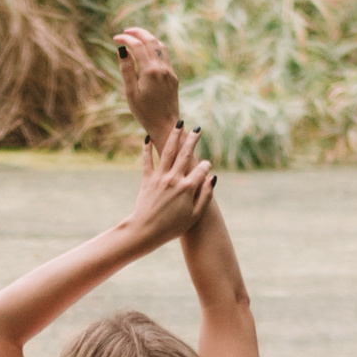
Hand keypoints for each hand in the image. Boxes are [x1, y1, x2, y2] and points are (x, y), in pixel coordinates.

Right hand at [114, 25, 181, 140]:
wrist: (166, 125)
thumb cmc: (144, 113)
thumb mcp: (131, 92)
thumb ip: (127, 70)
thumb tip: (122, 50)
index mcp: (150, 71)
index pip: (137, 46)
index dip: (126, 39)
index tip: (115, 38)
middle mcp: (162, 68)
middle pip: (151, 41)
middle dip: (138, 33)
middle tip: (126, 31)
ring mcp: (169, 72)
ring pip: (160, 46)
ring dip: (148, 38)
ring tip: (136, 37)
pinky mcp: (173, 77)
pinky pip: (165, 55)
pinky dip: (155, 47)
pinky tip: (148, 50)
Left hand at [124, 119, 213, 247]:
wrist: (145, 231)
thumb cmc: (172, 228)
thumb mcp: (194, 216)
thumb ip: (205, 196)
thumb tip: (212, 178)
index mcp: (187, 188)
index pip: (201, 169)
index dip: (206, 166)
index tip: (207, 166)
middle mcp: (174, 179)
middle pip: (185, 154)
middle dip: (192, 140)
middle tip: (197, 129)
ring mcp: (159, 178)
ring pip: (168, 152)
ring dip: (174, 137)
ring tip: (179, 124)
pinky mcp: (147, 179)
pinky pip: (147, 160)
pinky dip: (147, 149)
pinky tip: (148, 137)